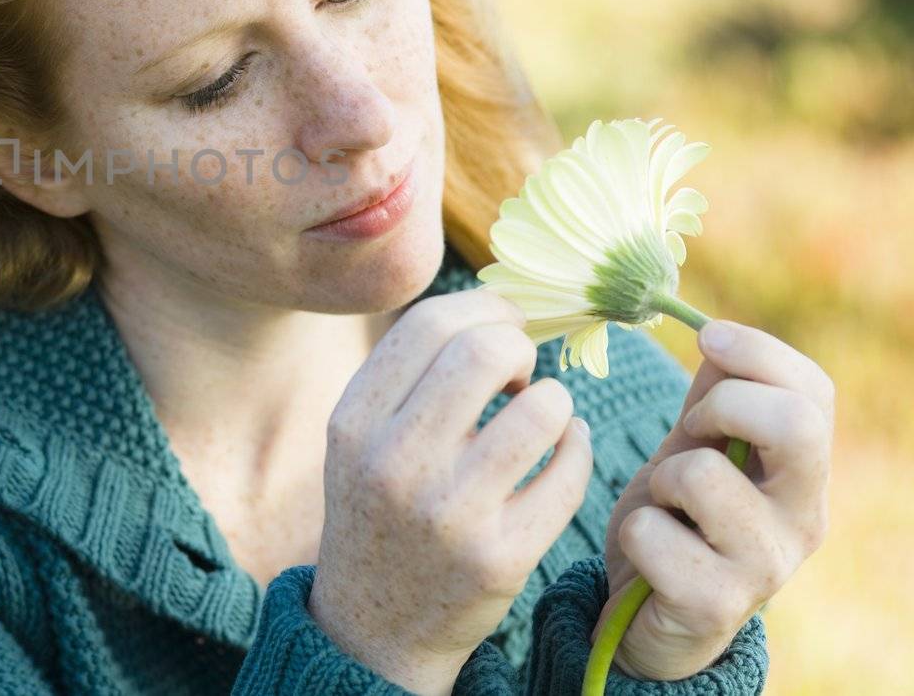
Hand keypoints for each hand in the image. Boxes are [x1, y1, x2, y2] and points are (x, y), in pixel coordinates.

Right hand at [308, 289, 593, 695]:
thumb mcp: (360, 437)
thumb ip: (408, 373)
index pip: (430, 324)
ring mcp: (449, 514)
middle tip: (518, 374)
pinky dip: (578, 446)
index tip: (502, 327)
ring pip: (541, 408)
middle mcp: (395, 463)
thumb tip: (497, 305)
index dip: (483, 309)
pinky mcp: (501, 557)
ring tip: (540, 415)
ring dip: (553, 399)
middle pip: (485, 352)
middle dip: (519, 349)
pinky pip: (569, 469)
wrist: (375, 625)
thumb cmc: (379, 506)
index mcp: (353, 422)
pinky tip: (563, 449)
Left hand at [596, 319, 833, 678]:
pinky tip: (648, 554)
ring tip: (666, 507)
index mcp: (803, 473)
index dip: (757, 351)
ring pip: (701, 474)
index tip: (706, 340)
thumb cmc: (677, 521)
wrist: (648, 617)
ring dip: (661, 478)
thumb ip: (712, 398)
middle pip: (793, 424)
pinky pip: (652, 531)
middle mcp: (803, 519)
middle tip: (689, 433)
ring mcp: (764, 567)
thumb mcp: (695, 449)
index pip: (813, 391)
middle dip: (719, 407)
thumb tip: (714, 334)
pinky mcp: (714, 605)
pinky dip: (634, 531)